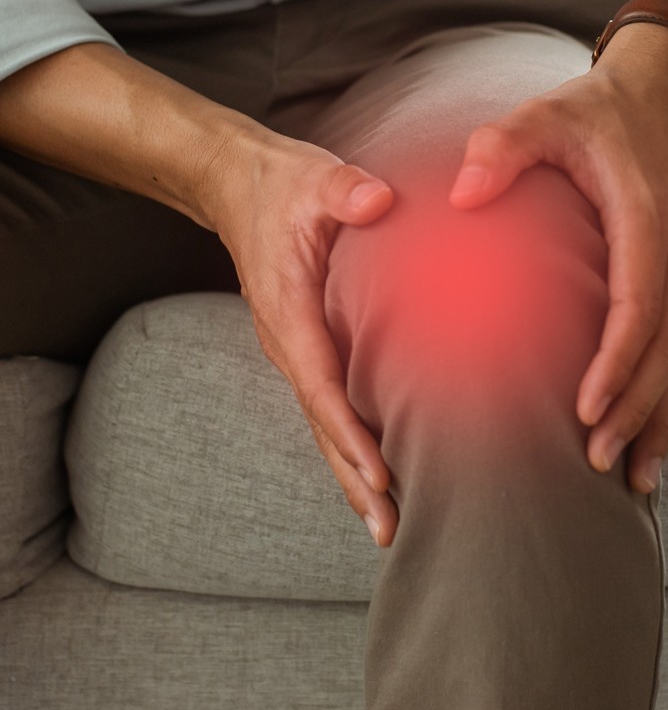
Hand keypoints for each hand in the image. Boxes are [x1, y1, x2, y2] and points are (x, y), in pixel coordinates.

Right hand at [202, 125, 398, 545]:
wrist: (235, 180)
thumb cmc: (279, 182)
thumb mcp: (311, 176)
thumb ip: (343, 189)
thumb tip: (378, 200)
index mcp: (286, 309)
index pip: (320, 384)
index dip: (349, 433)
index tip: (380, 476)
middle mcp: (284, 339)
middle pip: (320, 423)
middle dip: (353, 479)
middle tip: (390, 532)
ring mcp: (291, 345)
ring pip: (321, 421)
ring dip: (351, 472)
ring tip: (387, 524)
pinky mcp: (303, 341)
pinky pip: (326, 402)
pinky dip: (348, 441)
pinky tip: (375, 470)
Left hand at [448, 24, 667, 494]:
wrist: (667, 89)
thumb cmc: (598, 105)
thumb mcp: (546, 113)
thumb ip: (502, 147)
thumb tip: (461, 196)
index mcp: (646, 214)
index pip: (637, 304)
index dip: (615, 363)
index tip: (585, 411)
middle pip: (667, 346)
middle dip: (635, 409)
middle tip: (595, 462)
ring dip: (659, 415)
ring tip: (634, 478)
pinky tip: (651, 436)